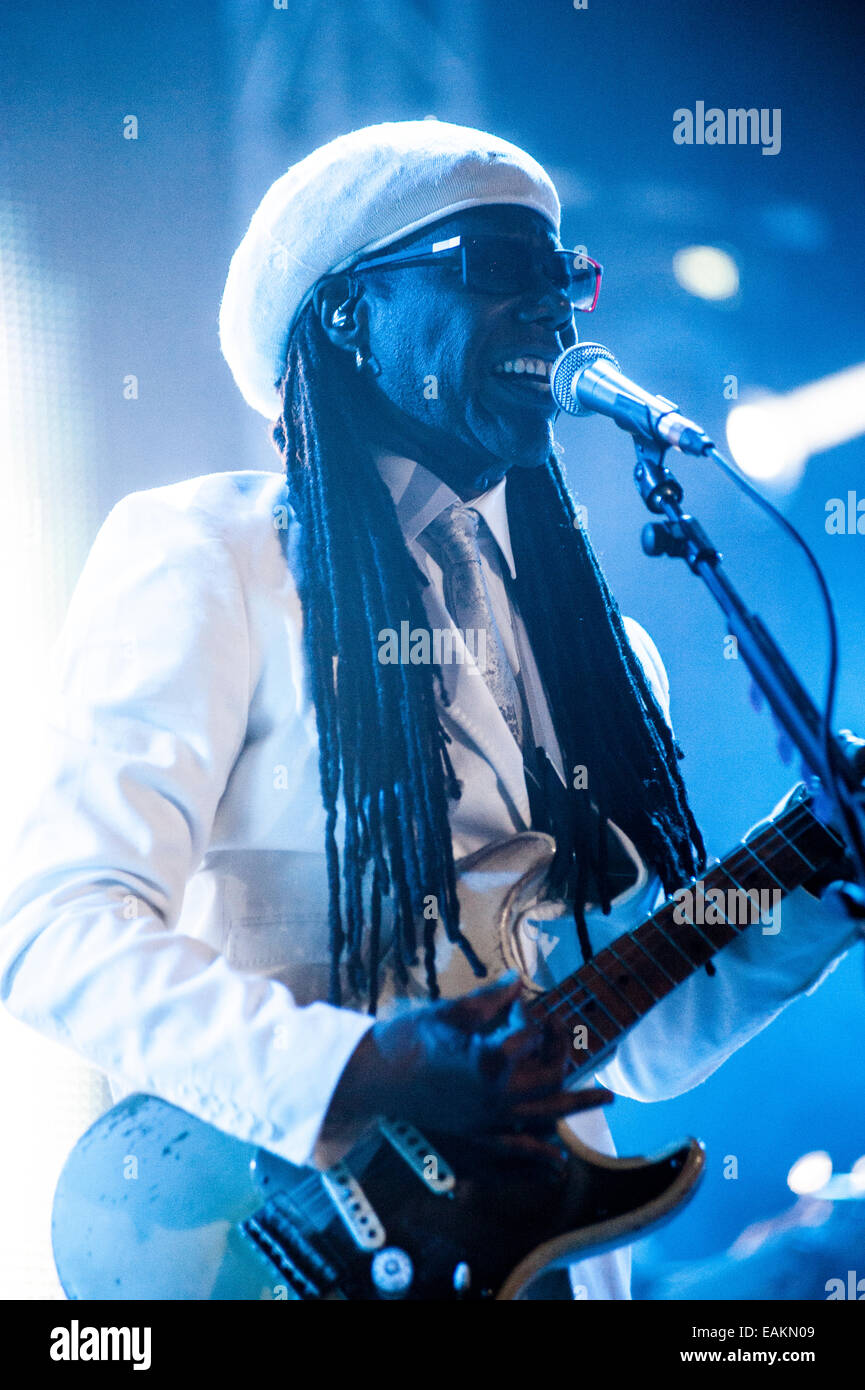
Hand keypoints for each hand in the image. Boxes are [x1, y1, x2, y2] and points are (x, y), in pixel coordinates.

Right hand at [323, 974, 611, 1144]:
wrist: (371, 1077)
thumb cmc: (407, 1037)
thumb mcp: (450, 1011)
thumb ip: (490, 999)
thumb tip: (520, 981)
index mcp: (490, 1059)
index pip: (530, 1034)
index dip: (532, 1015)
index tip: (523, 1002)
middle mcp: (495, 1095)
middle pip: (548, 1077)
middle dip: (561, 1051)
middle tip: (564, 1030)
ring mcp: (486, 1118)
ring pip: (543, 1114)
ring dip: (575, 1104)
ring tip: (606, 1098)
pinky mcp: (473, 1132)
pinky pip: (514, 1148)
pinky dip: (537, 1153)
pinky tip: (557, 1159)